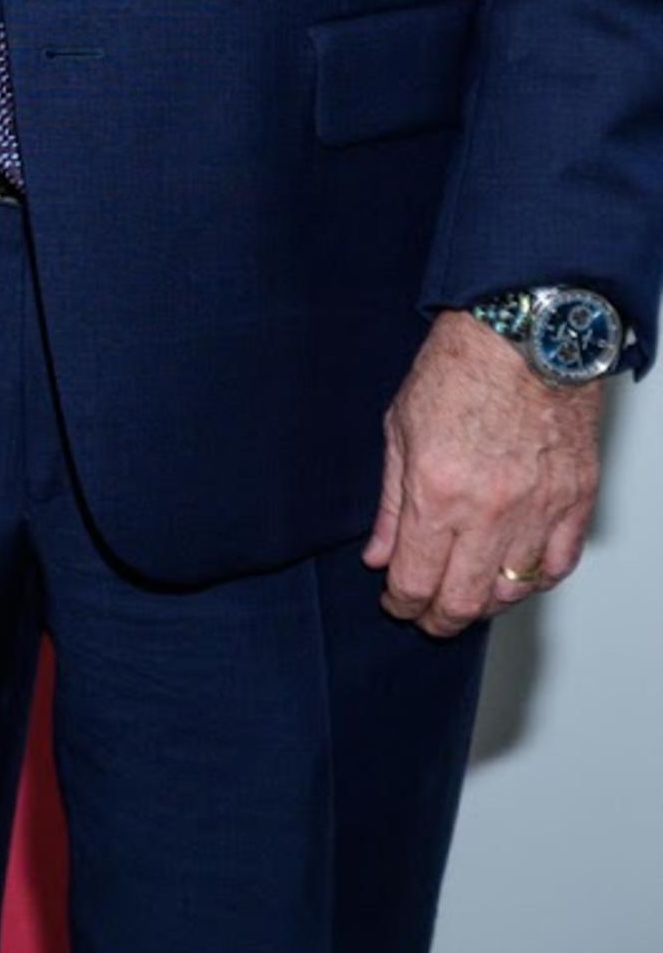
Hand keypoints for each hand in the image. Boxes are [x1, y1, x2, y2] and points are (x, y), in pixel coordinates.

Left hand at [365, 308, 604, 635]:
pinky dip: (534, 579)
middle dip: (438, 619)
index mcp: (437, 492)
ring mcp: (537, 511)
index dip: (400, 604)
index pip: (415, 581)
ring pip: (512, 593)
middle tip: (427, 614)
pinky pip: (557, 566)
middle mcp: (489, 512)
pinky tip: (514, 571)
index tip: (395, 603)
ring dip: (485, 601)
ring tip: (467, 588)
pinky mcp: (575, 502)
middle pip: (463, 602)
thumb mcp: (400, 427)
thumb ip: (390, 502)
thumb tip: (378, 556)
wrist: (524, 332)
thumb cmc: (460, 366)